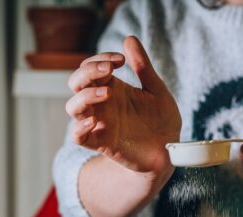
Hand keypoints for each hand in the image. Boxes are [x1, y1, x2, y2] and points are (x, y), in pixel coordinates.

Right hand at [65, 36, 180, 174]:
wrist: (169, 151)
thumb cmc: (162, 120)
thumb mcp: (156, 90)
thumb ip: (143, 67)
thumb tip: (129, 38)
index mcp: (112, 87)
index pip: (91, 67)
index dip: (100, 59)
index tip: (121, 59)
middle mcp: (102, 104)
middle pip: (76, 83)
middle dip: (87, 72)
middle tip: (110, 70)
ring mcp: (100, 123)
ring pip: (73, 107)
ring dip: (85, 96)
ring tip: (108, 93)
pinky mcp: (102, 143)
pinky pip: (78, 136)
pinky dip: (79, 128)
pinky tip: (95, 121)